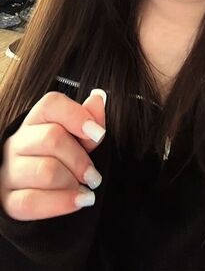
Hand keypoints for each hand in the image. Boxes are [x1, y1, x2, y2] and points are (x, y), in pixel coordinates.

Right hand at [0, 89, 106, 220]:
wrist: (42, 193)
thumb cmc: (64, 158)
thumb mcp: (80, 137)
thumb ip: (90, 119)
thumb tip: (98, 98)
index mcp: (36, 120)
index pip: (51, 104)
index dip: (77, 115)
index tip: (99, 134)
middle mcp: (18, 142)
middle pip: (51, 138)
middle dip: (80, 159)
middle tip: (94, 176)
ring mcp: (9, 171)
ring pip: (44, 171)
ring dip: (72, 183)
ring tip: (86, 190)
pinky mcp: (7, 200)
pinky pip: (31, 201)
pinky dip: (62, 202)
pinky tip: (79, 201)